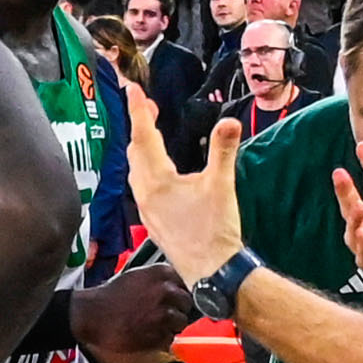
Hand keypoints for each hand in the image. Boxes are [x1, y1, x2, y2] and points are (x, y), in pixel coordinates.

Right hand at [68, 259, 201, 362]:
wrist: (93, 315)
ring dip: (171, 325)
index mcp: (161, 273)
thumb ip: (159, 280)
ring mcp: (164, 313)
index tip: (174, 298)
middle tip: (163, 314)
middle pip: (187, 303)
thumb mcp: (136, 277)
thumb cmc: (111, 296)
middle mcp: (166, 291)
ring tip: (154, 325)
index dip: (179, 292)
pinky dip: (162, 338)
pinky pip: (170, 337)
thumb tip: (176, 287)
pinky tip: (147, 334)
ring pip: (181, 322)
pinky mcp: (159, 334)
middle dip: (178, 309)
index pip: (185, 282)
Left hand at [112, 56, 249, 271]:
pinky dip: (145, 170)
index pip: (143, 136)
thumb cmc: (215, 231)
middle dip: (140, 127)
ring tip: (151, 135)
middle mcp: (145, 194)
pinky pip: (141, 188)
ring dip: (140, 149)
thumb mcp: (222, 185)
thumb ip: (224, 150)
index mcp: (158, 180)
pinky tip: (158, 172)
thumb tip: (229, 122)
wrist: (212, 271)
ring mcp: (147, 210)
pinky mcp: (153, 222)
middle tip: (148, 109)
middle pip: (135, 152)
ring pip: (135, 171)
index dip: (138, 111)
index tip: (133, 91)